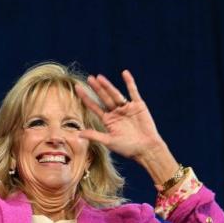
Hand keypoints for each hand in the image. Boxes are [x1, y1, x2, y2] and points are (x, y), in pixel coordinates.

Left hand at [77, 70, 180, 185]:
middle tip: (89, 78)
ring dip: (108, 86)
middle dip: (96, 89)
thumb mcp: (109, 141)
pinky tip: (125, 73)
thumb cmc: (128, 148)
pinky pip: (133, 92)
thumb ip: (95, 136)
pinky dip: (129, 82)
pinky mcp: (138, 106)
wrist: (147, 149)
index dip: (86, 98)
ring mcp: (127, 108)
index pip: (94, 107)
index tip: (77, 88)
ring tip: (99, 77)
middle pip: (104, 98)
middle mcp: (116, 112)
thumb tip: (78, 134)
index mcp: (108, 120)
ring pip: (115, 94)